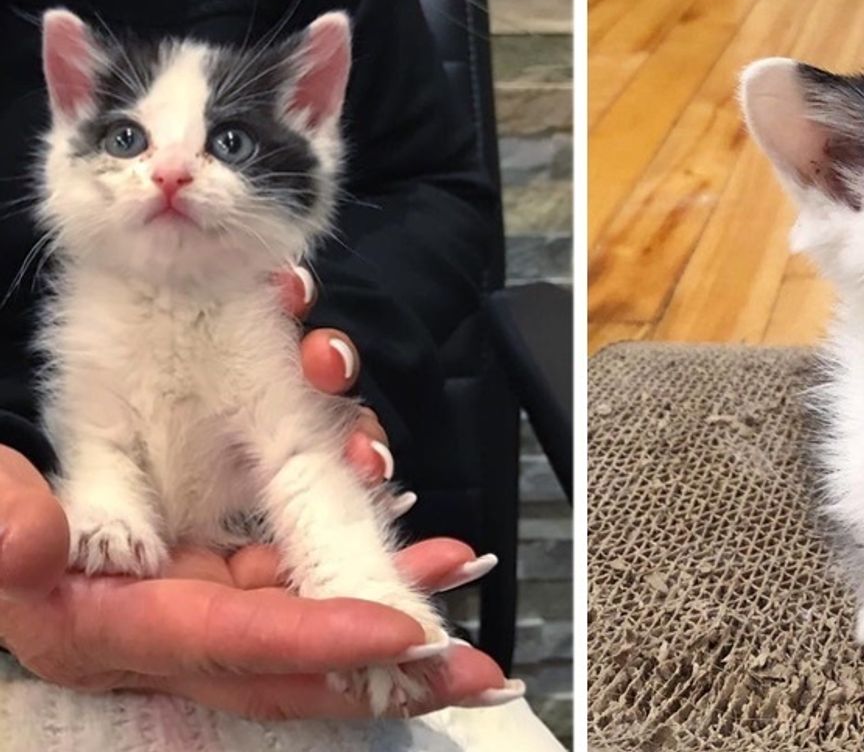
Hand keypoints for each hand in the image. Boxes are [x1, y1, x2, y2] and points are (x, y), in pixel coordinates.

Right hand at [0, 265, 514, 718]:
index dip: (316, 644)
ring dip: (393, 598)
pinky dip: (360, 560)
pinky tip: (413, 536)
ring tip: (459, 572)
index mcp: (110, 633)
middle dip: (391, 671)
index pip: (229, 647)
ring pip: (314, 614)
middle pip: (297, 663)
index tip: (398, 632)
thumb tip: (36, 547)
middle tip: (475, 668)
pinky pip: (304, 573)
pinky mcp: (220, 568)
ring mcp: (201, 602)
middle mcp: (170, 632)